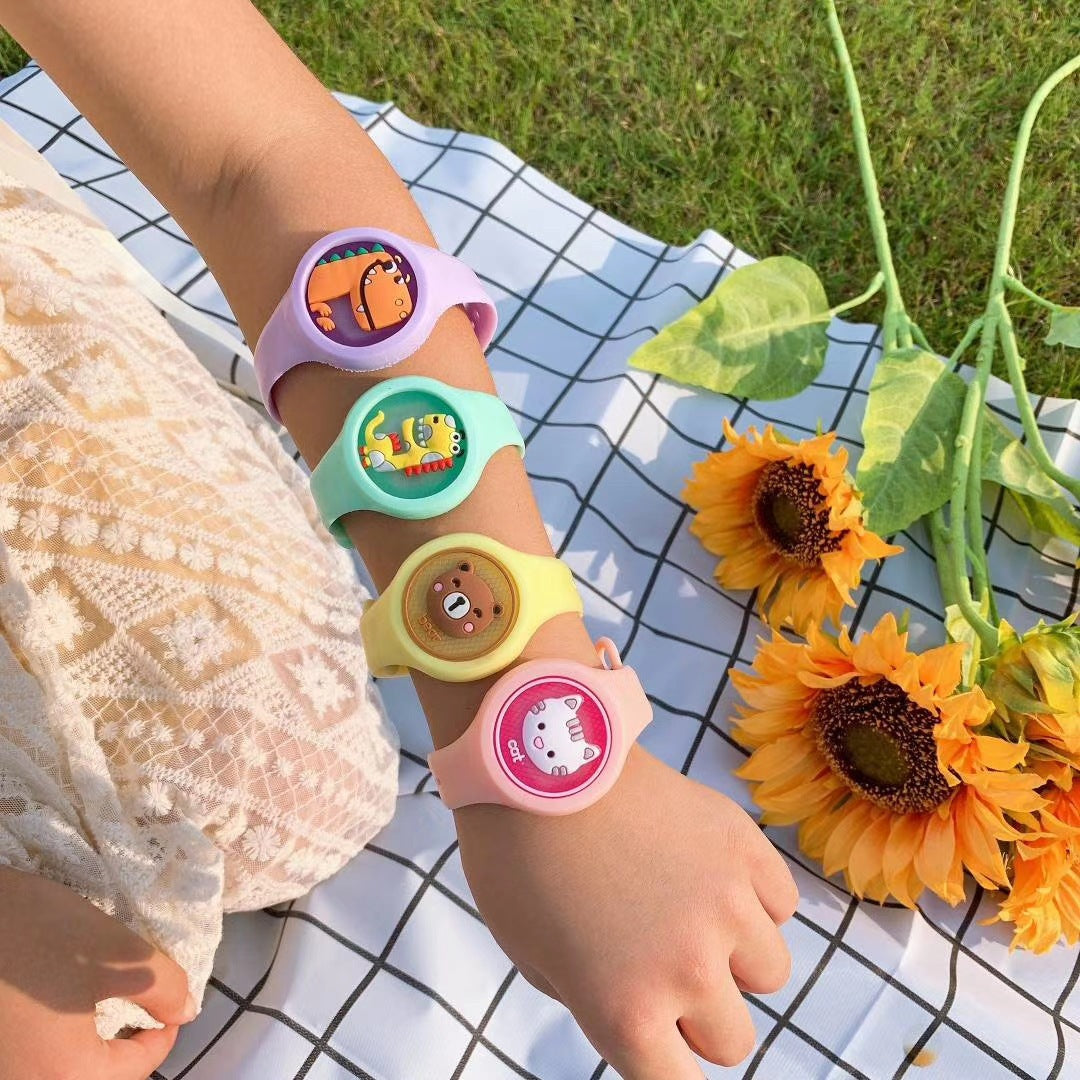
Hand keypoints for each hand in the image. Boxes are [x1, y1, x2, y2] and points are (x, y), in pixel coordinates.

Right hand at [0, 867, 195, 1079]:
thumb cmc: (37, 936)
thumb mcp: (117, 953)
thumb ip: (161, 988)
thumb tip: (185, 1013)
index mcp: (64, 1077)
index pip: (134, 1070)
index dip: (162, 1034)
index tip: (171, 1002)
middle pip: (93, 1076)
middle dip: (120, 1048)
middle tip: (136, 1008)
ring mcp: (2, 1070)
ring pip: (60, 1070)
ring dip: (84, 1048)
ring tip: (96, 1007)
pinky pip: (29, 1059)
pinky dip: (52, 1043)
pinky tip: (56, 1007)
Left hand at [456, 747, 798, 1079]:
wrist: (539, 757)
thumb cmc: (516, 856)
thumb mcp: (531, 955)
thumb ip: (594, 1001)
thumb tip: (640, 1008)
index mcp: (625, 1010)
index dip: (669, 1072)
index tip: (665, 1052)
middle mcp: (687, 969)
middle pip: (733, 1041)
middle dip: (699, 1016)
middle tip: (664, 967)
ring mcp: (724, 905)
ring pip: (769, 974)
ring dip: (735, 957)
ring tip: (689, 912)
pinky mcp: (744, 847)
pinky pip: (779, 904)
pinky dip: (753, 900)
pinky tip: (708, 873)